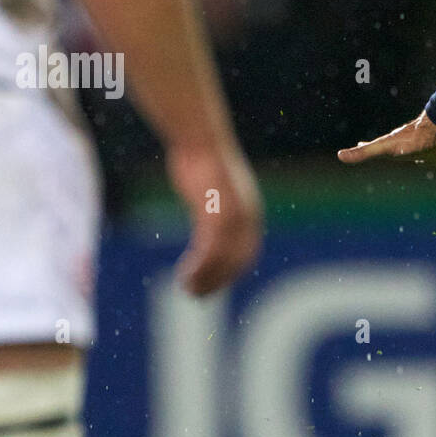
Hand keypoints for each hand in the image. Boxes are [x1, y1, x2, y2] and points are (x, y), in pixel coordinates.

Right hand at [166, 141, 263, 294]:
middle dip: (219, 282)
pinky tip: (185, 275)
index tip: (214, 285)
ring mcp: (233, 217)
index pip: (246, 253)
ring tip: (189, 290)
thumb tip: (213, 222)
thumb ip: (218, 209)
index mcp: (250, 214)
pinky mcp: (216, 214)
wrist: (201, 140)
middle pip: (238, 262)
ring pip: (223, 260)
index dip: (231, 272)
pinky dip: (199, 268)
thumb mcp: (217, 190)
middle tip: (199, 295)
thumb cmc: (204, 162)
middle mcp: (247, 219)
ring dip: (207, 279)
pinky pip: (209, 251)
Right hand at [338, 110, 435, 166]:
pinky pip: (425, 157)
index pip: (374, 146)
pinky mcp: (433, 154)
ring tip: (403, 155)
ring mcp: (417, 149)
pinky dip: (422, 158)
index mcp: (390, 145)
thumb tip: (339, 156)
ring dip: (404, 153)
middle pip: (390, 148)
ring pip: (408, 152)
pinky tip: (425, 160)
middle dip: (383, 149)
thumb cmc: (412, 140)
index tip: (358, 142)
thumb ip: (364, 152)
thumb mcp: (384, 148)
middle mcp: (402, 146)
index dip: (365, 146)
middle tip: (375, 147)